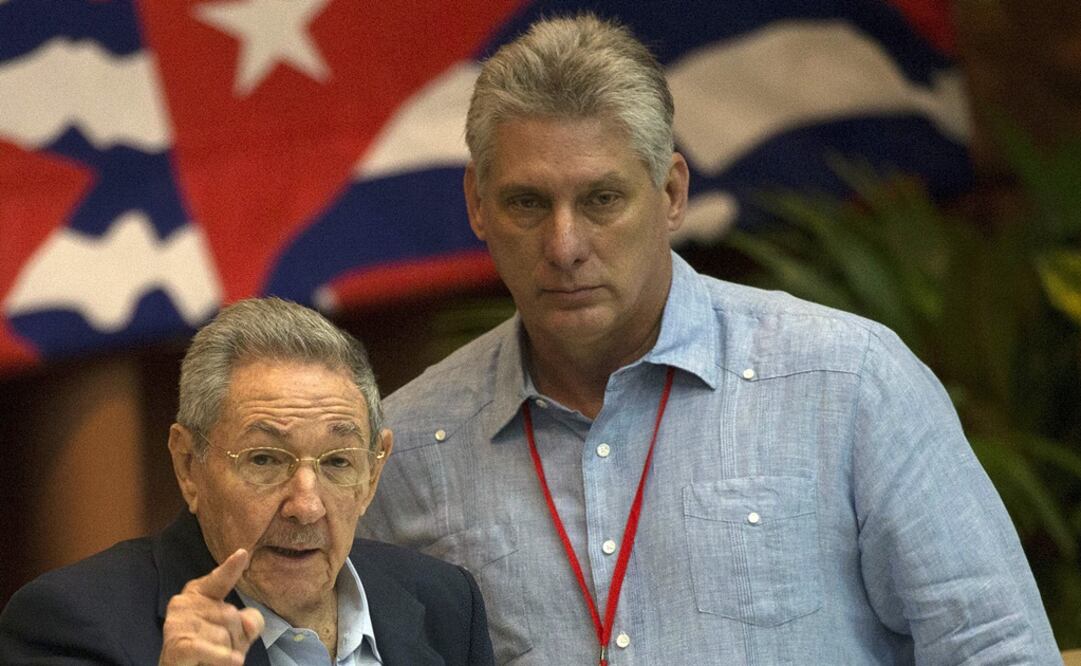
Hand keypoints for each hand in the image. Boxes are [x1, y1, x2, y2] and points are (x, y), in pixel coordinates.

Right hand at [159, 549, 264, 665]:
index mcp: (198, 593)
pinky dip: (222, 658)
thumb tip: (247, 623)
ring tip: (210, 659)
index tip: (242, 553)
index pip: (219, 580)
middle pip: (232, 616)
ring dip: (225, 653)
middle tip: (219, 650)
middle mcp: (185, 603)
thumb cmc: (209, 648)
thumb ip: (249, 621)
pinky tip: (234, 661)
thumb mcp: (236, 633)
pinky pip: (209, 648)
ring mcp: (178, 624)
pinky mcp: (177, 646)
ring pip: (225, 636)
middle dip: (234, 638)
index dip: (230, 569)